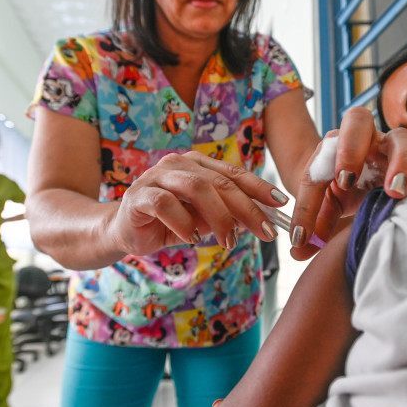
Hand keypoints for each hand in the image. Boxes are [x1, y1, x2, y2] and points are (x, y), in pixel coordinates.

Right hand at [106, 151, 287, 256]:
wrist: (124, 231)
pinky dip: (184, 223)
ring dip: (219, 217)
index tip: (281, 203)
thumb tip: (262, 220)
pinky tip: (194, 239)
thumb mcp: (204, 220)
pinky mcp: (139, 195)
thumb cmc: (168, 223)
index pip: (234, 174)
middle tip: (265, 233)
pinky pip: (166, 204)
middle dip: (247, 209)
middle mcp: (178, 165)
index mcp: (197, 165)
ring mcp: (156, 176)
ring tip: (228, 241)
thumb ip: (227, 215)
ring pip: (197, 188)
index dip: (260, 187)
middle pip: (221, 182)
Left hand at [288, 108, 406, 259]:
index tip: (336, 189)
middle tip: (349, 181)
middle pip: (359, 121)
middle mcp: (365, 139)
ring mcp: (393, 147)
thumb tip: (299, 250)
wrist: (360, 184)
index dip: (326, 171)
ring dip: (399, 162)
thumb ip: (311, 224)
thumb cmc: (340, 191)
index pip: (325, 151)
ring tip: (396, 191)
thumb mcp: (323, 205)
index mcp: (336, 144)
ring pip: (401, 139)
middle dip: (353, 148)